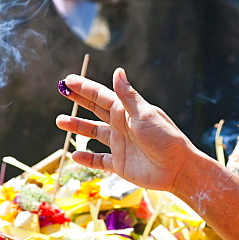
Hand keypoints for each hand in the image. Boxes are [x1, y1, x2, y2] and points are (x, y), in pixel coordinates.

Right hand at [55, 68, 196, 192]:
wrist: (177, 168)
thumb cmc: (165, 138)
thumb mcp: (145, 114)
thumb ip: (128, 96)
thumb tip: (118, 71)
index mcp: (127, 112)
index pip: (101, 96)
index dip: (85, 88)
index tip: (68, 80)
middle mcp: (121, 126)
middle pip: (95, 110)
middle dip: (79, 100)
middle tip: (61, 90)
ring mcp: (119, 145)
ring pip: (93, 133)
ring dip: (78, 127)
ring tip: (60, 121)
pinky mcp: (120, 164)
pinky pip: (99, 160)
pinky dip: (87, 158)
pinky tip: (74, 154)